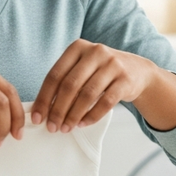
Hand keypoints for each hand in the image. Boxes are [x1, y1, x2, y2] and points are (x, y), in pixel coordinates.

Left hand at [30, 39, 158, 132]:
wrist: (138, 71)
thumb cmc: (102, 72)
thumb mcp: (83, 67)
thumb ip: (65, 81)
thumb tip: (43, 109)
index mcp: (78, 47)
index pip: (55, 75)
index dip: (44, 98)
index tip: (37, 118)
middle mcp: (95, 52)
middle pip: (70, 85)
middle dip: (58, 110)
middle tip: (52, 127)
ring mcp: (112, 64)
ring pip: (87, 94)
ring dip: (74, 115)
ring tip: (66, 128)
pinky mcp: (125, 79)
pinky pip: (106, 102)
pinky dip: (92, 116)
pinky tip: (83, 124)